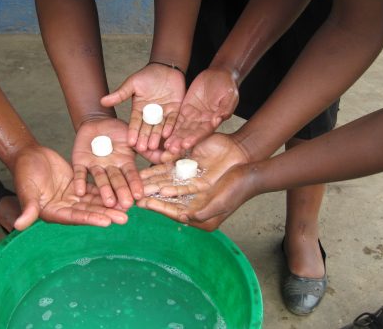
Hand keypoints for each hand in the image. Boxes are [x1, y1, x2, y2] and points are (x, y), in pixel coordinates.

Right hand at [11, 145, 127, 230]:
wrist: (28, 154)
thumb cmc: (24, 171)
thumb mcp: (27, 189)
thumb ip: (28, 207)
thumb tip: (20, 226)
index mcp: (52, 212)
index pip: (75, 218)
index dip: (91, 219)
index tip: (107, 221)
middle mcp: (65, 208)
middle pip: (89, 212)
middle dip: (107, 214)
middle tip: (125, 218)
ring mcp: (72, 197)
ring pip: (94, 202)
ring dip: (110, 204)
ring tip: (128, 207)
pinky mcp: (78, 186)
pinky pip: (94, 189)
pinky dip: (106, 191)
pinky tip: (121, 191)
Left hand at [72, 118, 142, 208]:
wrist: (97, 122)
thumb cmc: (118, 130)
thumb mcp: (133, 136)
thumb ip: (145, 147)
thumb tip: (168, 154)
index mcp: (124, 163)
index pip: (131, 175)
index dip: (135, 185)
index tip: (139, 195)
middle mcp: (111, 168)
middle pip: (117, 181)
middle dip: (121, 192)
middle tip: (125, 205)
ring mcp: (96, 166)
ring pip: (100, 180)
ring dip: (104, 191)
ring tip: (108, 202)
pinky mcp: (80, 162)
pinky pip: (80, 173)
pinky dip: (80, 182)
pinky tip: (79, 192)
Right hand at [101, 64, 184, 151]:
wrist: (166, 68)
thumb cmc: (147, 75)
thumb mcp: (132, 84)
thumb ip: (120, 94)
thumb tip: (102, 101)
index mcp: (140, 110)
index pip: (135, 123)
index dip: (133, 132)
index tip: (130, 142)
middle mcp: (151, 115)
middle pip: (147, 128)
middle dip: (144, 138)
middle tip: (142, 149)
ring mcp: (163, 113)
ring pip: (159, 127)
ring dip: (156, 136)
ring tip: (153, 146)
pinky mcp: (175, 110)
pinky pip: (173, 120)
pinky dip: (170, 127)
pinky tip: (167, 134)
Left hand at [140, 164, 257, 230]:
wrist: (248, 165)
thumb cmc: (239, 188)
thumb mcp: (223, 201)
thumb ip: (204, 211)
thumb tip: (185, 218)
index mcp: (200, 215)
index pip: (175, 212)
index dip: (159, 207)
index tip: (144, 203)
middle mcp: (193, 201)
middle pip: (167, 199)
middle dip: (151, 196)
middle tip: (133, 194)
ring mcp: (191, 186)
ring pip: (167, 183)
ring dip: (152, 182)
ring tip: (137, 181)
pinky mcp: (191, 171)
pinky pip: (173, 170)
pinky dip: (161, 169)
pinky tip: (149, 167)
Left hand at [164, 67, 237, 154]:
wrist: (218, 75)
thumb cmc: (227, 85)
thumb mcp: (230, 95)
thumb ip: (225, 108)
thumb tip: (220, 118)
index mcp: (214, 120)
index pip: (203, 132)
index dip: (194, 138)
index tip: (186, 144)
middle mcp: (202, 121)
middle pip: (190, 134)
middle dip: (181, 142)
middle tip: (171, 150)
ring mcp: (193, 116)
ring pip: (182, 129)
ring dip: (174, 138)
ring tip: (166, 146)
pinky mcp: (185, 110)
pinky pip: (176, 120)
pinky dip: (170, 127)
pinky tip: (163, 134)